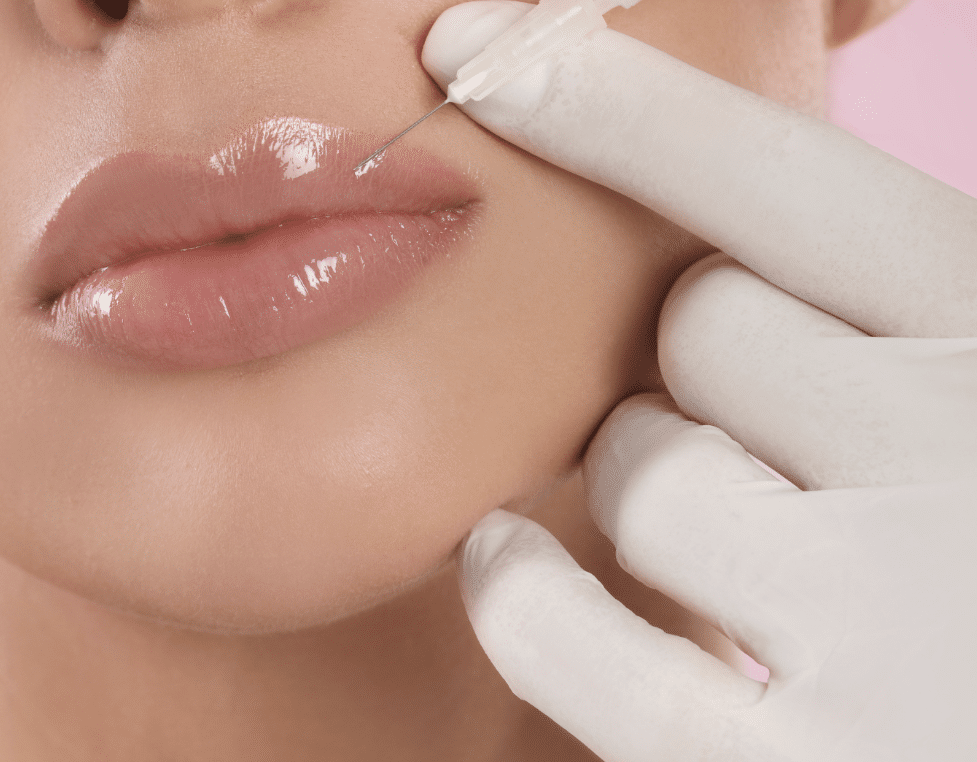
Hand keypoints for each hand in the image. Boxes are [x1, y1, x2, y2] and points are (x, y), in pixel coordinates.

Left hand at [424, 3, 976, 759]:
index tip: (484, 50)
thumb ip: (881, 295)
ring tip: (754, 548)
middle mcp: (962, 454)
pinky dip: (526, 595)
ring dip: (651, 493)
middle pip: (700, 329)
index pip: (785, 180)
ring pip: (639, 471)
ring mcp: (886, 621)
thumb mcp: (970, 377)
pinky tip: (522, 573)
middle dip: (701, 370)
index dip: (625, 105)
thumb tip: (695, 176)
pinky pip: (565, 632)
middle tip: (779, 435)